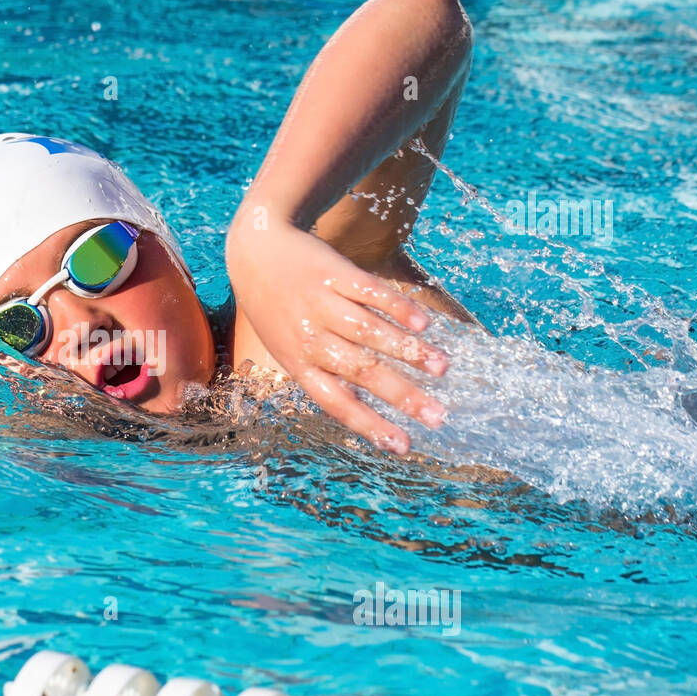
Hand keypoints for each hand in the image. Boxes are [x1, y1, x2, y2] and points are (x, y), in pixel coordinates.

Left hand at [226, 216, 449, 453]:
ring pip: (369, 332)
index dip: (371, 425)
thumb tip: (366, 407)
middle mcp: (309, 337)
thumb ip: (323, 373)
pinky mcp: (333, 273)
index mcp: (298, 363)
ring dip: (409, 351)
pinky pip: (369, 292)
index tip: (404, 445)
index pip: (338, 402)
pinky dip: (397, 308)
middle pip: (361, 371)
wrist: (255, 250)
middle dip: (402, 397)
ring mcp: (321, 304)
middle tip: (438, 416)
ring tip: (442, 368)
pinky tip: (423, 324)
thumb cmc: (276, 309)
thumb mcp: (286, 348)